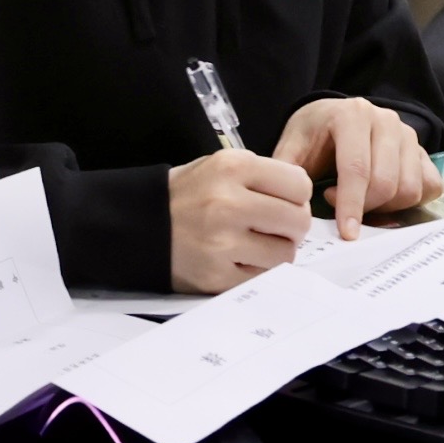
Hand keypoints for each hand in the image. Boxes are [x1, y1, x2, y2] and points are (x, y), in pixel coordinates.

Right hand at [167, 149, 313, 293]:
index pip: (299, 184)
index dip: (297, 195)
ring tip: (257, 244)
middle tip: (277, 227)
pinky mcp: (217, 275)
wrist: (141, 225)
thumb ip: (261, 176)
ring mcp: (222, 243)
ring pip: (286, 253)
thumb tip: (302, 200)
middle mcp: (228, 203)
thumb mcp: (219, 165)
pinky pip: (263, 277)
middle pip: (298, 220)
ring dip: (278, 251)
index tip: (285, 201)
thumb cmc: (187, 195)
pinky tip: (241, 259)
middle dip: (293, 226)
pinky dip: (259, 270)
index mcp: (232, 167)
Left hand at [273, 98, 441, 239]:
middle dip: (363, 206)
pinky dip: (409, 202)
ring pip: (409, 189)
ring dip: (385, 207)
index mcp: (353, 115)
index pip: (358, 168)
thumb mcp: (292, 145)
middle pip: (387, 183)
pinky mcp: (423, 152)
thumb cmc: (314, 134)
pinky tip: (384, 199)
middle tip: (334, 201)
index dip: (352, 205)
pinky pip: (430, 187)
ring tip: (357, 198)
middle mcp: (386, 121)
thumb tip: (290, 206)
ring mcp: (409, 136)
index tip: (346, 233)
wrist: (334, 116)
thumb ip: (287, 172)